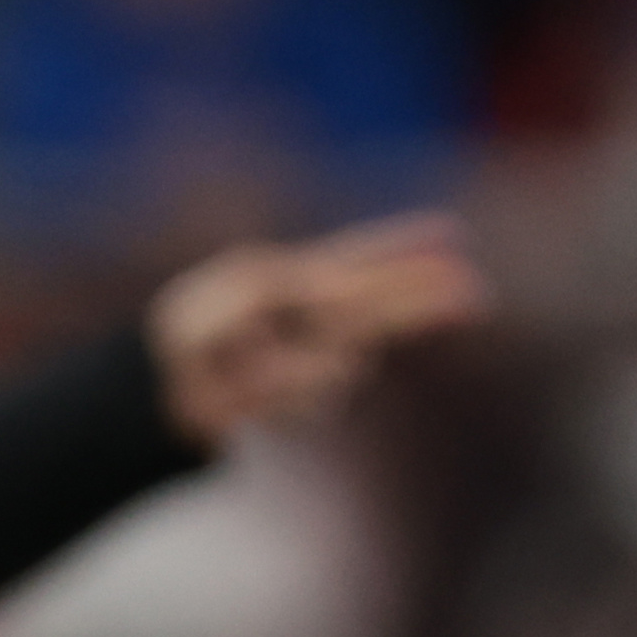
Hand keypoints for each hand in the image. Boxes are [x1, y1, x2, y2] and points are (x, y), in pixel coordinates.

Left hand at [146, 213, 493, 448]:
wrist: (157, 389)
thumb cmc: (190, 335)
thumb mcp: (226, 310)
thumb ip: (294, 301)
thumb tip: (349, 331)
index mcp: (289, 278)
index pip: (359, 259)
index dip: (407, 247)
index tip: (456, 235)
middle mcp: (307, 315)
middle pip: (379, 306)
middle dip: (423, 300)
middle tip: (479, 295)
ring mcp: (307, 356)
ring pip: (343, 369)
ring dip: (307, 376)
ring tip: (250, 371)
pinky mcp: (300, 398)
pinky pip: (316, 402)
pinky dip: (290, 399)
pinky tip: (253, 398)